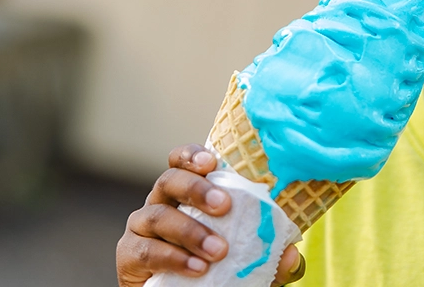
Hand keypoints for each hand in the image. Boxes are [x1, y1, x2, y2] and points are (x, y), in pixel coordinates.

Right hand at [116, 144, 305, 286]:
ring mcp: (142, 226)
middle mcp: (161, 201)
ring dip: (190, 231)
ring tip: (217, 250)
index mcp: (187, 192)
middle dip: (196, 188)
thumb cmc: (215, 268)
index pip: (183, 160)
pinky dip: (173, 258)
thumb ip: (269, 256)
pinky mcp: (129, 255)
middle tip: (224, 206)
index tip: (212, 163)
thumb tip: (294, 255)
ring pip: (158, 215)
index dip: (193, 155)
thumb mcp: (246, 261)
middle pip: (170, 180)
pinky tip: (196, 269)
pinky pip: (146, 250)